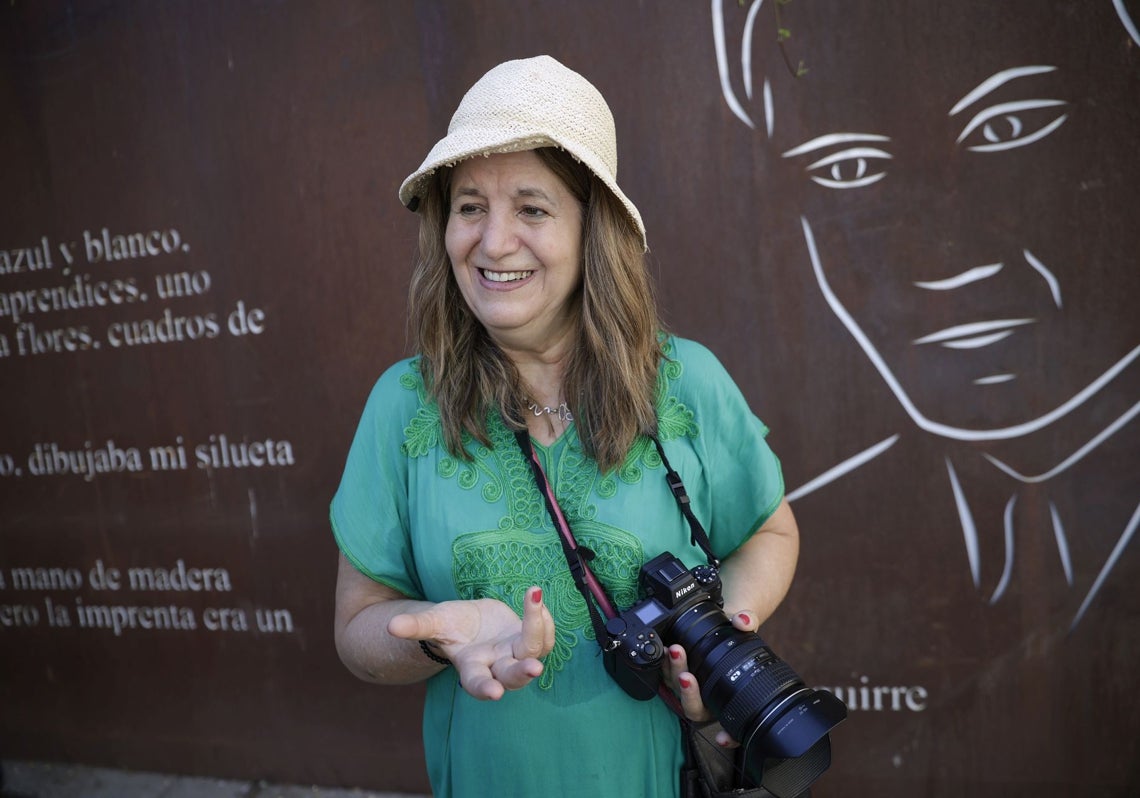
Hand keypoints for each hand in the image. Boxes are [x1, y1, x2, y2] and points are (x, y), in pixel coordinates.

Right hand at [387, 586, 554, 700]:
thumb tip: (391, 626)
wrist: (472, 623)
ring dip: (538, 629)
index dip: (485, 688)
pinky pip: (545, 637)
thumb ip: (416, 626)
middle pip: (513, 676)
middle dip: (522, 673)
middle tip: (534, 668)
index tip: (494, 694)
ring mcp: (515, 653)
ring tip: (532, 598)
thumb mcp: (434, 623)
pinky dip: (543, 620)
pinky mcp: (529, 640)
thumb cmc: (450, 626)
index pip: (477, 682)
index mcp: (471, 666)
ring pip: (536, 651)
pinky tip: (535, 598)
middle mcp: (497, 665)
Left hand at [663, 609, 758, 747]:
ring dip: (673, 674)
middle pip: (694, 708)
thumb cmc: (737, 635)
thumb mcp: (747, 626)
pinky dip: (662, 664)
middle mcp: (708, 699)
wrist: (722, 626)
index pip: (731, 725)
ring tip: (674, 651)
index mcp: (729, 698)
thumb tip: (742, 621)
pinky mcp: (674, 674)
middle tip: (687, 676)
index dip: (728, 737)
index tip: (722, 737)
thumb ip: (747, 621)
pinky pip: (665, 675)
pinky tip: (664, 649)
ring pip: (677, 691)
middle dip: (689, 693)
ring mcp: (689, 688)